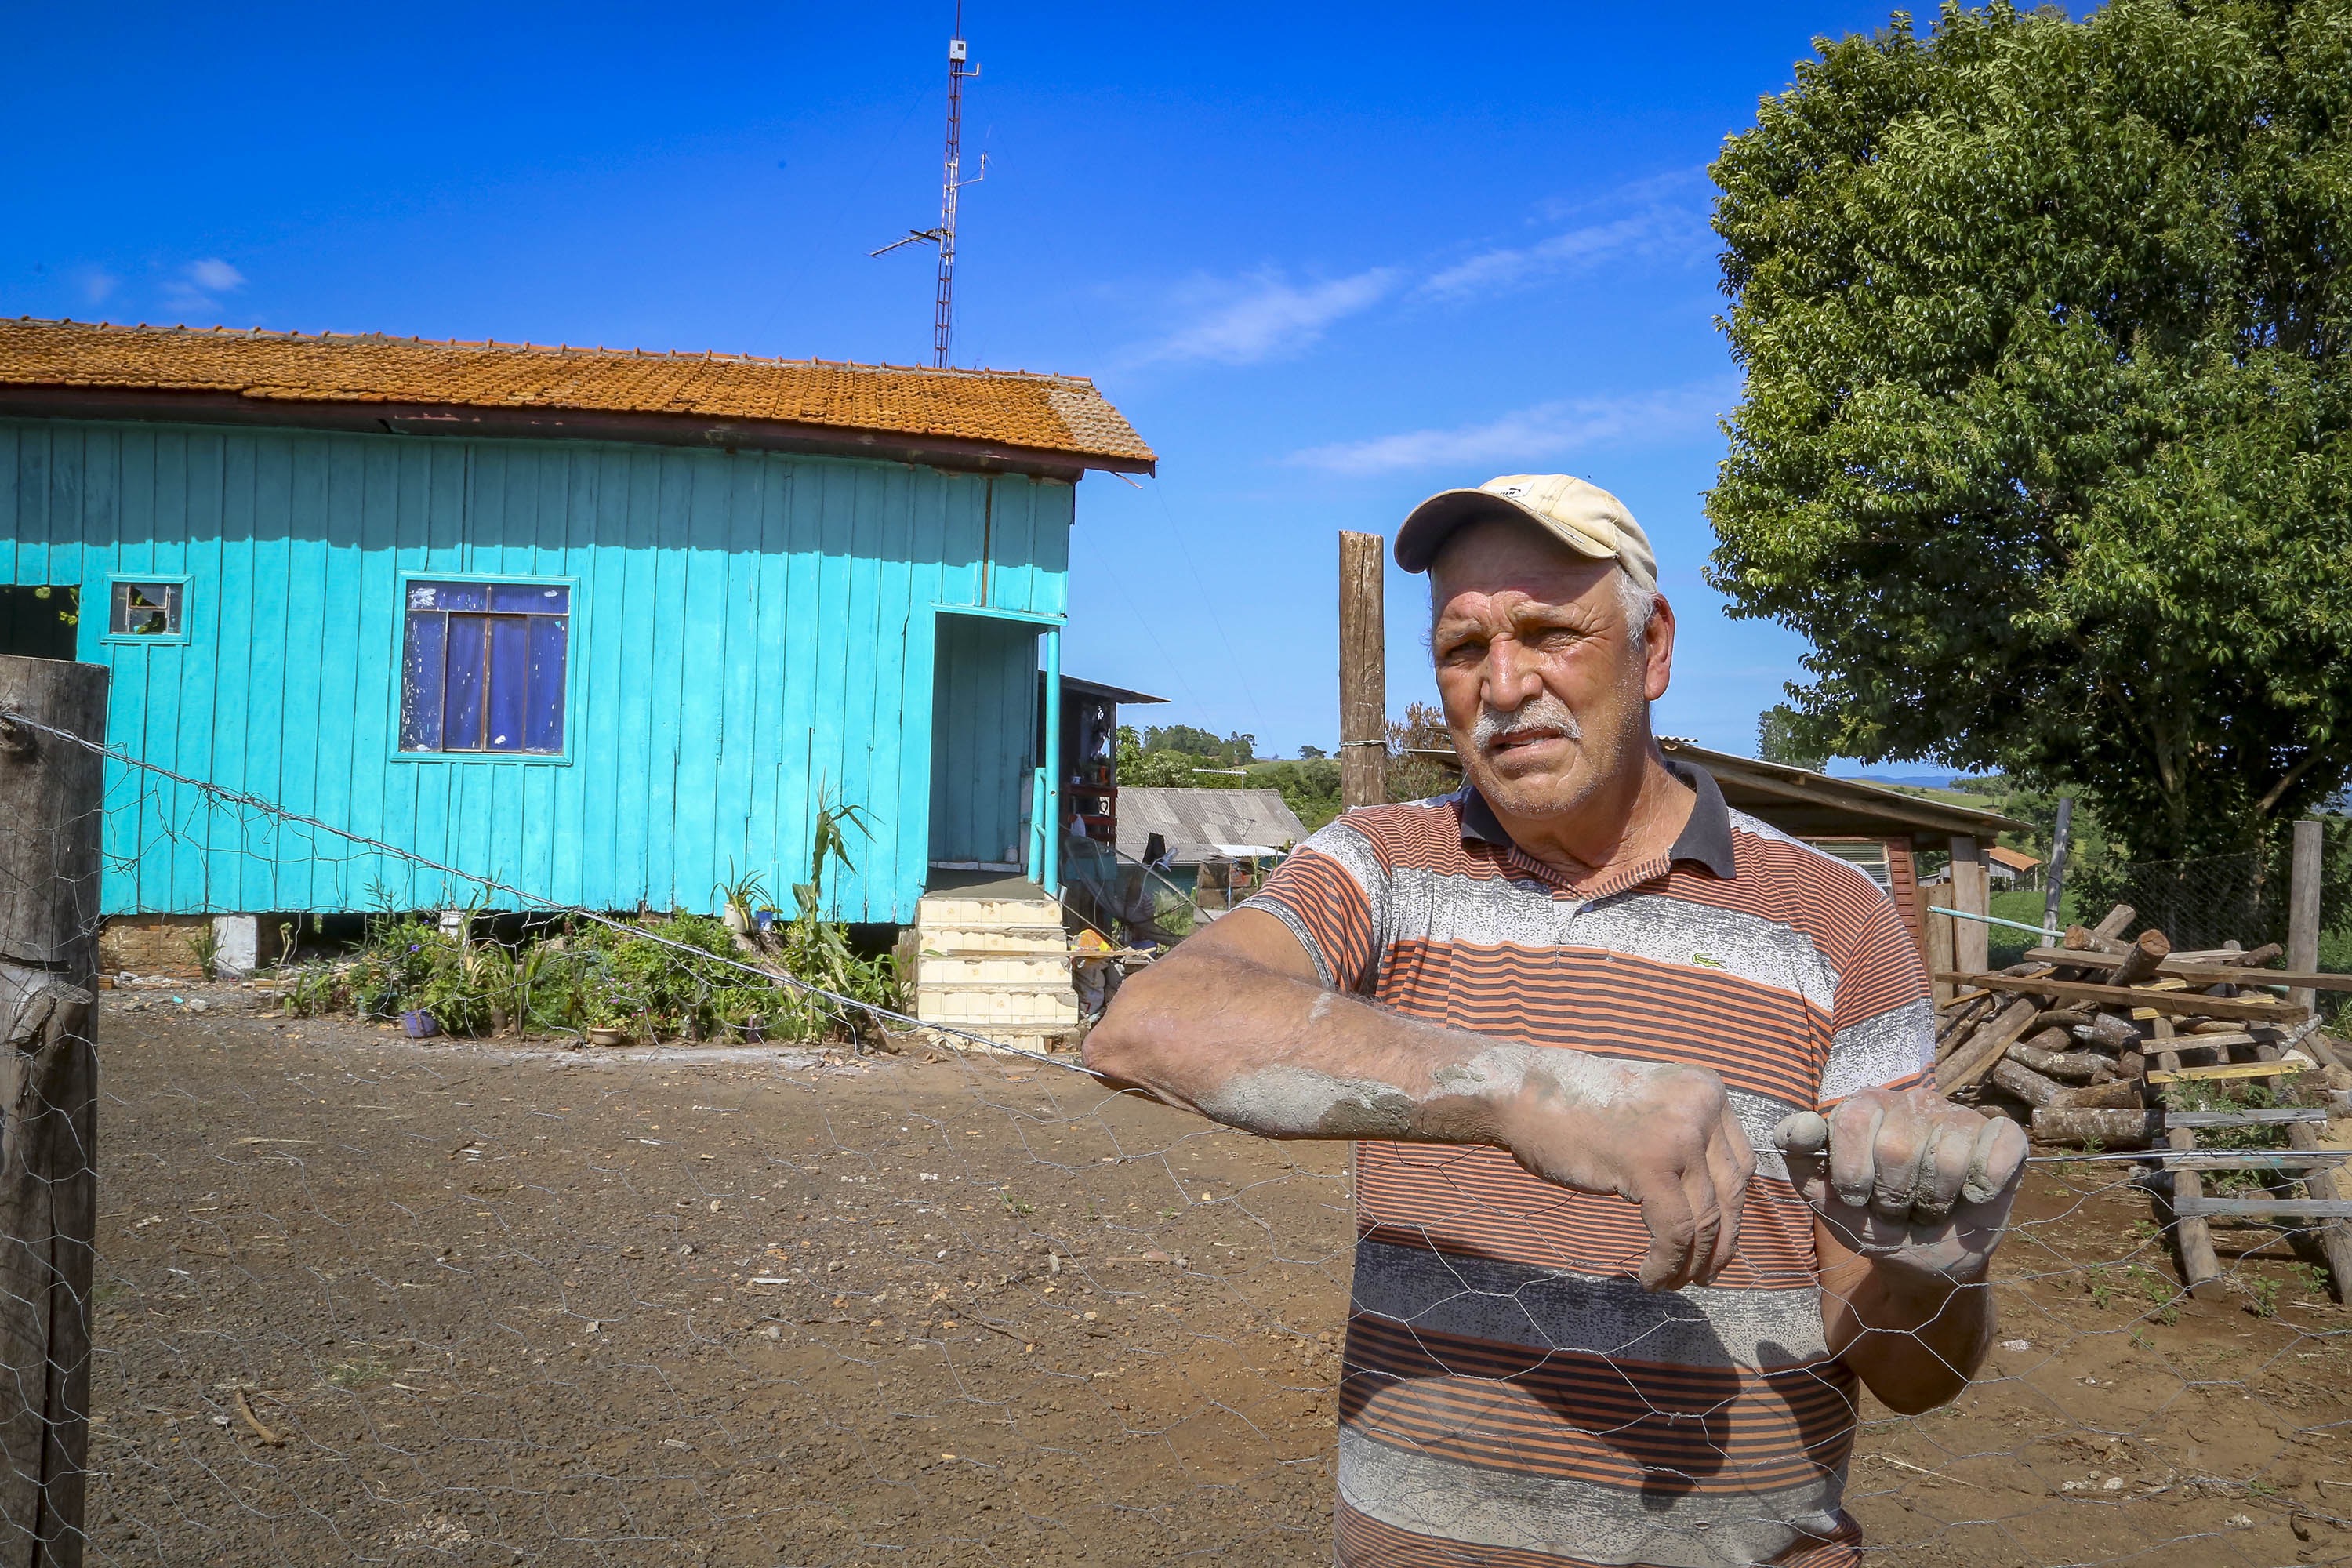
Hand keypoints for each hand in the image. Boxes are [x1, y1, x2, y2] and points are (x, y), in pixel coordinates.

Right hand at [1498, 1054, 1756, 1292]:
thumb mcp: (1651, 1112)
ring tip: (1671, 1283)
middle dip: (1719, 1244)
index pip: (1740, 1165)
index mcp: (1708, 1090)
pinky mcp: (1651, 1163)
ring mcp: (1680, 1134)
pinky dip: (1666, 1263)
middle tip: (1703, 1275)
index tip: (1716, 1243)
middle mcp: (1703, 1107)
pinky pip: (1674, 1231)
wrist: (1525, 1094)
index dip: (1731, 1213)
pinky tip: (1650, 1278)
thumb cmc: (1577, 1107)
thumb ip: (1686, 1140)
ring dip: (1691, 1263)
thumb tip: (1713, 1205)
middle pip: (1730, 1193)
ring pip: (1705, 1219)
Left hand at [1774, 1086, 2026, 1282]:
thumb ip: (1800, 1162)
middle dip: (1892, 1197)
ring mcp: (1957, 1117)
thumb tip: (1799, 1127)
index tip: (1854, 1196)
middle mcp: (1910, 1103)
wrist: (1924, 1261)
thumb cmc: (1873, 1222)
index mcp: (1865, 1108)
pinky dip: (1983, 1185)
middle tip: (1895, 1209)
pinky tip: (1973, 1196)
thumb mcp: (1828, 1201)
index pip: (1851, 1119)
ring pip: (1946, 1158)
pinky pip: (1998, 1148)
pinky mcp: (2002, 1137)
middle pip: (1896, 1147)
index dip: (1851, 1171)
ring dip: (1933, 1202)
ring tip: (1928, 1208)